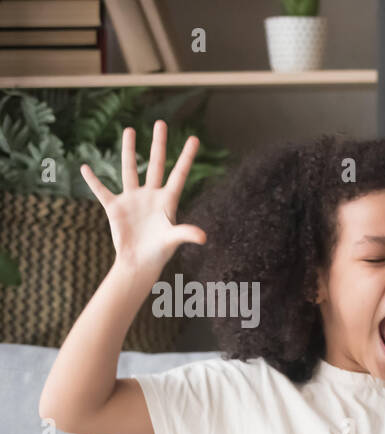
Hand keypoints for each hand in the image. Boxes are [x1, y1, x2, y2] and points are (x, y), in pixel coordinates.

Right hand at [80, 121, 205, 275]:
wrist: (138, 263)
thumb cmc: (159, 253)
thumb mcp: (173, 240)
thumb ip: (186, 234)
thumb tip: (203, 237)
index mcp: (167, 201)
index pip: (179, 174)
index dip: (186, 157)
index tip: (194, 139)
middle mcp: (150, 195)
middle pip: (155, 164)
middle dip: (158, 144)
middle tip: (161, 123)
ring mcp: (132, 199)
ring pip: (129, 169)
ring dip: (128, 150)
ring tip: (129, 130)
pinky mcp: (115, 207)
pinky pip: (101, 190)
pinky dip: (92, 180)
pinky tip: (85, 167)